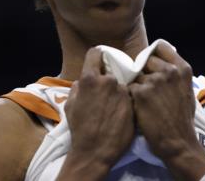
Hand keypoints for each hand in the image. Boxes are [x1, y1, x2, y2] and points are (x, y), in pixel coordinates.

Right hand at [63, 48, 134, 170]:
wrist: (95, 152)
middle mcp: (109, 81)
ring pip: (122, 85)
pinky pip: (130, 96)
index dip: (96, 55)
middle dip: (107, 78)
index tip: (99, 60)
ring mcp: (124, 92)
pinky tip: (121, 113)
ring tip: (114, 107)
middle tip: (105, 92)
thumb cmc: (79, 128)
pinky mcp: (134, 104)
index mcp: (91, 79)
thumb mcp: (70, 105)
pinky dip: (126, 101)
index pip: (95, 53)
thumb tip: (83, 80)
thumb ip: (77, 87)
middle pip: (110, 71)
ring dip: (118, 91)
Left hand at [128, 42, 204, 178]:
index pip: (161, 47)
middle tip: (144, 88)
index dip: (152, 54)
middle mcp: (169, 70)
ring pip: (135, 76)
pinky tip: (134, 107)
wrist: (178, 142)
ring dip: (135, 86)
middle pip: (145, 61)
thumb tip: (161, 65)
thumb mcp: (186, 91)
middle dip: (142, 72)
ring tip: (140, 101)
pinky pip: (128, 88)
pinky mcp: (140, 92)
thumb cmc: (182, 119)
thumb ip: (174, 75)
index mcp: (182, 68)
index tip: (149, 63)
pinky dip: (129, 97)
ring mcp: (154, 80)